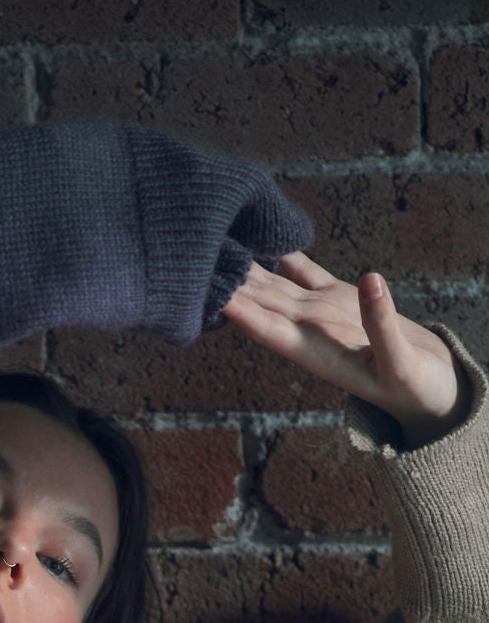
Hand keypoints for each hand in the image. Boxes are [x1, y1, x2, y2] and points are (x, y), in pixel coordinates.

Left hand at [223, 252, 471, 448]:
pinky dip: (284, 253)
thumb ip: (383, 326)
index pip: (265, 329)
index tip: (209, 291)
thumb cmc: (413, 388)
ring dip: (245, 265)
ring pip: (274, 284)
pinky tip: (259, 234)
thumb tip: (372, 280)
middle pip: (259, 302)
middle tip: (195, 252)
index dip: (237, 311)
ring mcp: (319, 311)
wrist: (427, 387)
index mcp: (314, 351)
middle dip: (229, 282)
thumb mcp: (400, 364)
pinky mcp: (337, 296)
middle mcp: (308, 330)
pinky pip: (304, 271)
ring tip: (215, 238)